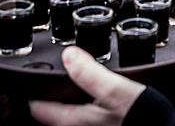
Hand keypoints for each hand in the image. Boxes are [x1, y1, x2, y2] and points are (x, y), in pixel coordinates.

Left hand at [30, 46, 144, 125]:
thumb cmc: (141, 115)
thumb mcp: (116, 88)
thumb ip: (89, 72)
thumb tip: (68, 55)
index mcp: (75, 120)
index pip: (39, 108)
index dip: (35, 92)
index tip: (33, 79)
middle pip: (54, 116)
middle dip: (55, 98)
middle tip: (56, 81)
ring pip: (71, 119)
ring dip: (71, 105)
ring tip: (76, 88)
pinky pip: (87, 120)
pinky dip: (87, 110)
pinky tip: (99, 101)